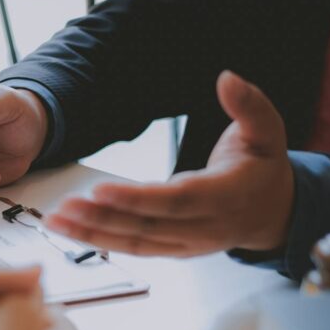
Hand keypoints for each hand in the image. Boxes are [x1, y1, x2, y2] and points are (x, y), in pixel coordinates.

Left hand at [45, 71, 294, 255]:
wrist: (273, 212)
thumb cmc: (264, 167)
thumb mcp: (268, 130)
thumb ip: (249, 104)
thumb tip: (227, 79)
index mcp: (227, 197)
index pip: (177, 200)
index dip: (138, 198)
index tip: (100, 190)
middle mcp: (205, 228)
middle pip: (147, 226)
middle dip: (102, 218)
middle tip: (64, 206)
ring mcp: (188, 244)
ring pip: (135, 243)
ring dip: (92, 234)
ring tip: (55, 220)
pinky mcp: (173, 251)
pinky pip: (134, 249)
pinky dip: (101, 241)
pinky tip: (72, 230)